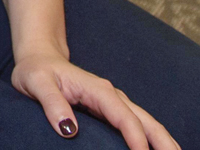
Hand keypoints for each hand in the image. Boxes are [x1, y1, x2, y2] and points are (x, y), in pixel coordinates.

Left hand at [11, 50, 179, 149]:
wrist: (39, 57)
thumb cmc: (36, 71)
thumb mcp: (36, 82)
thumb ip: (51, 102)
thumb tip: (68, 129)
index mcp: (97, 89)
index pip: (122, 115)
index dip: (134, 135)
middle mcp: (112, 95)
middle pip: (146, 119)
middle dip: (163, 141)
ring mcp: (115, 103)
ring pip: (147, 123)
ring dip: (164, 141)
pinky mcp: (113, 111)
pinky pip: (138, 126)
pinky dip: (153, 140)